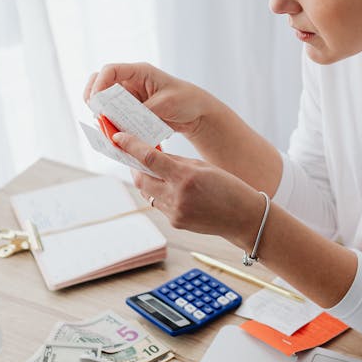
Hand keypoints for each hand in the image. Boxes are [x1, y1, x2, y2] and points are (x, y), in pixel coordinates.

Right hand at [84, 62, 214, 140]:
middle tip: (97, 115)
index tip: (96, 101)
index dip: (99, 84)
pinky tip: (114, 134)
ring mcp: (129, 97)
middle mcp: (130, 82)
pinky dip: (111, 124)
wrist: (196, 113)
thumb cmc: (186, 100)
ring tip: (106, 127)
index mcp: (139, 72)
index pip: (110, 70)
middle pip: (99, 84)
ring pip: (105, 102)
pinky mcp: (130, 112)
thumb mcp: (166, 104)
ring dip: (102, 114)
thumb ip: (144, 111)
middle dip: (93, 99)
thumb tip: (122, 123)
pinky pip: (115, 116)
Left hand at [112, 133, 263, 246]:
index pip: (149, 159)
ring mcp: (175, 213)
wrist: (243, 217)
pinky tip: (169, 187)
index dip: (131, 146)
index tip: (118, 138)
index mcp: (186, 177)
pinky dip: (159, 192)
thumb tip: (152, 156)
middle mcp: (177, 197)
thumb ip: (176, 162)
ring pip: (147, 193)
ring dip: (147, 180)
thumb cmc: (228, 187)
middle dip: (134, 165)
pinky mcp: (175, 223)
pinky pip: (159, 204)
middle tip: (133, 154)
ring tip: (154, 170)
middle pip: (141, 178)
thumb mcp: (202, 167)